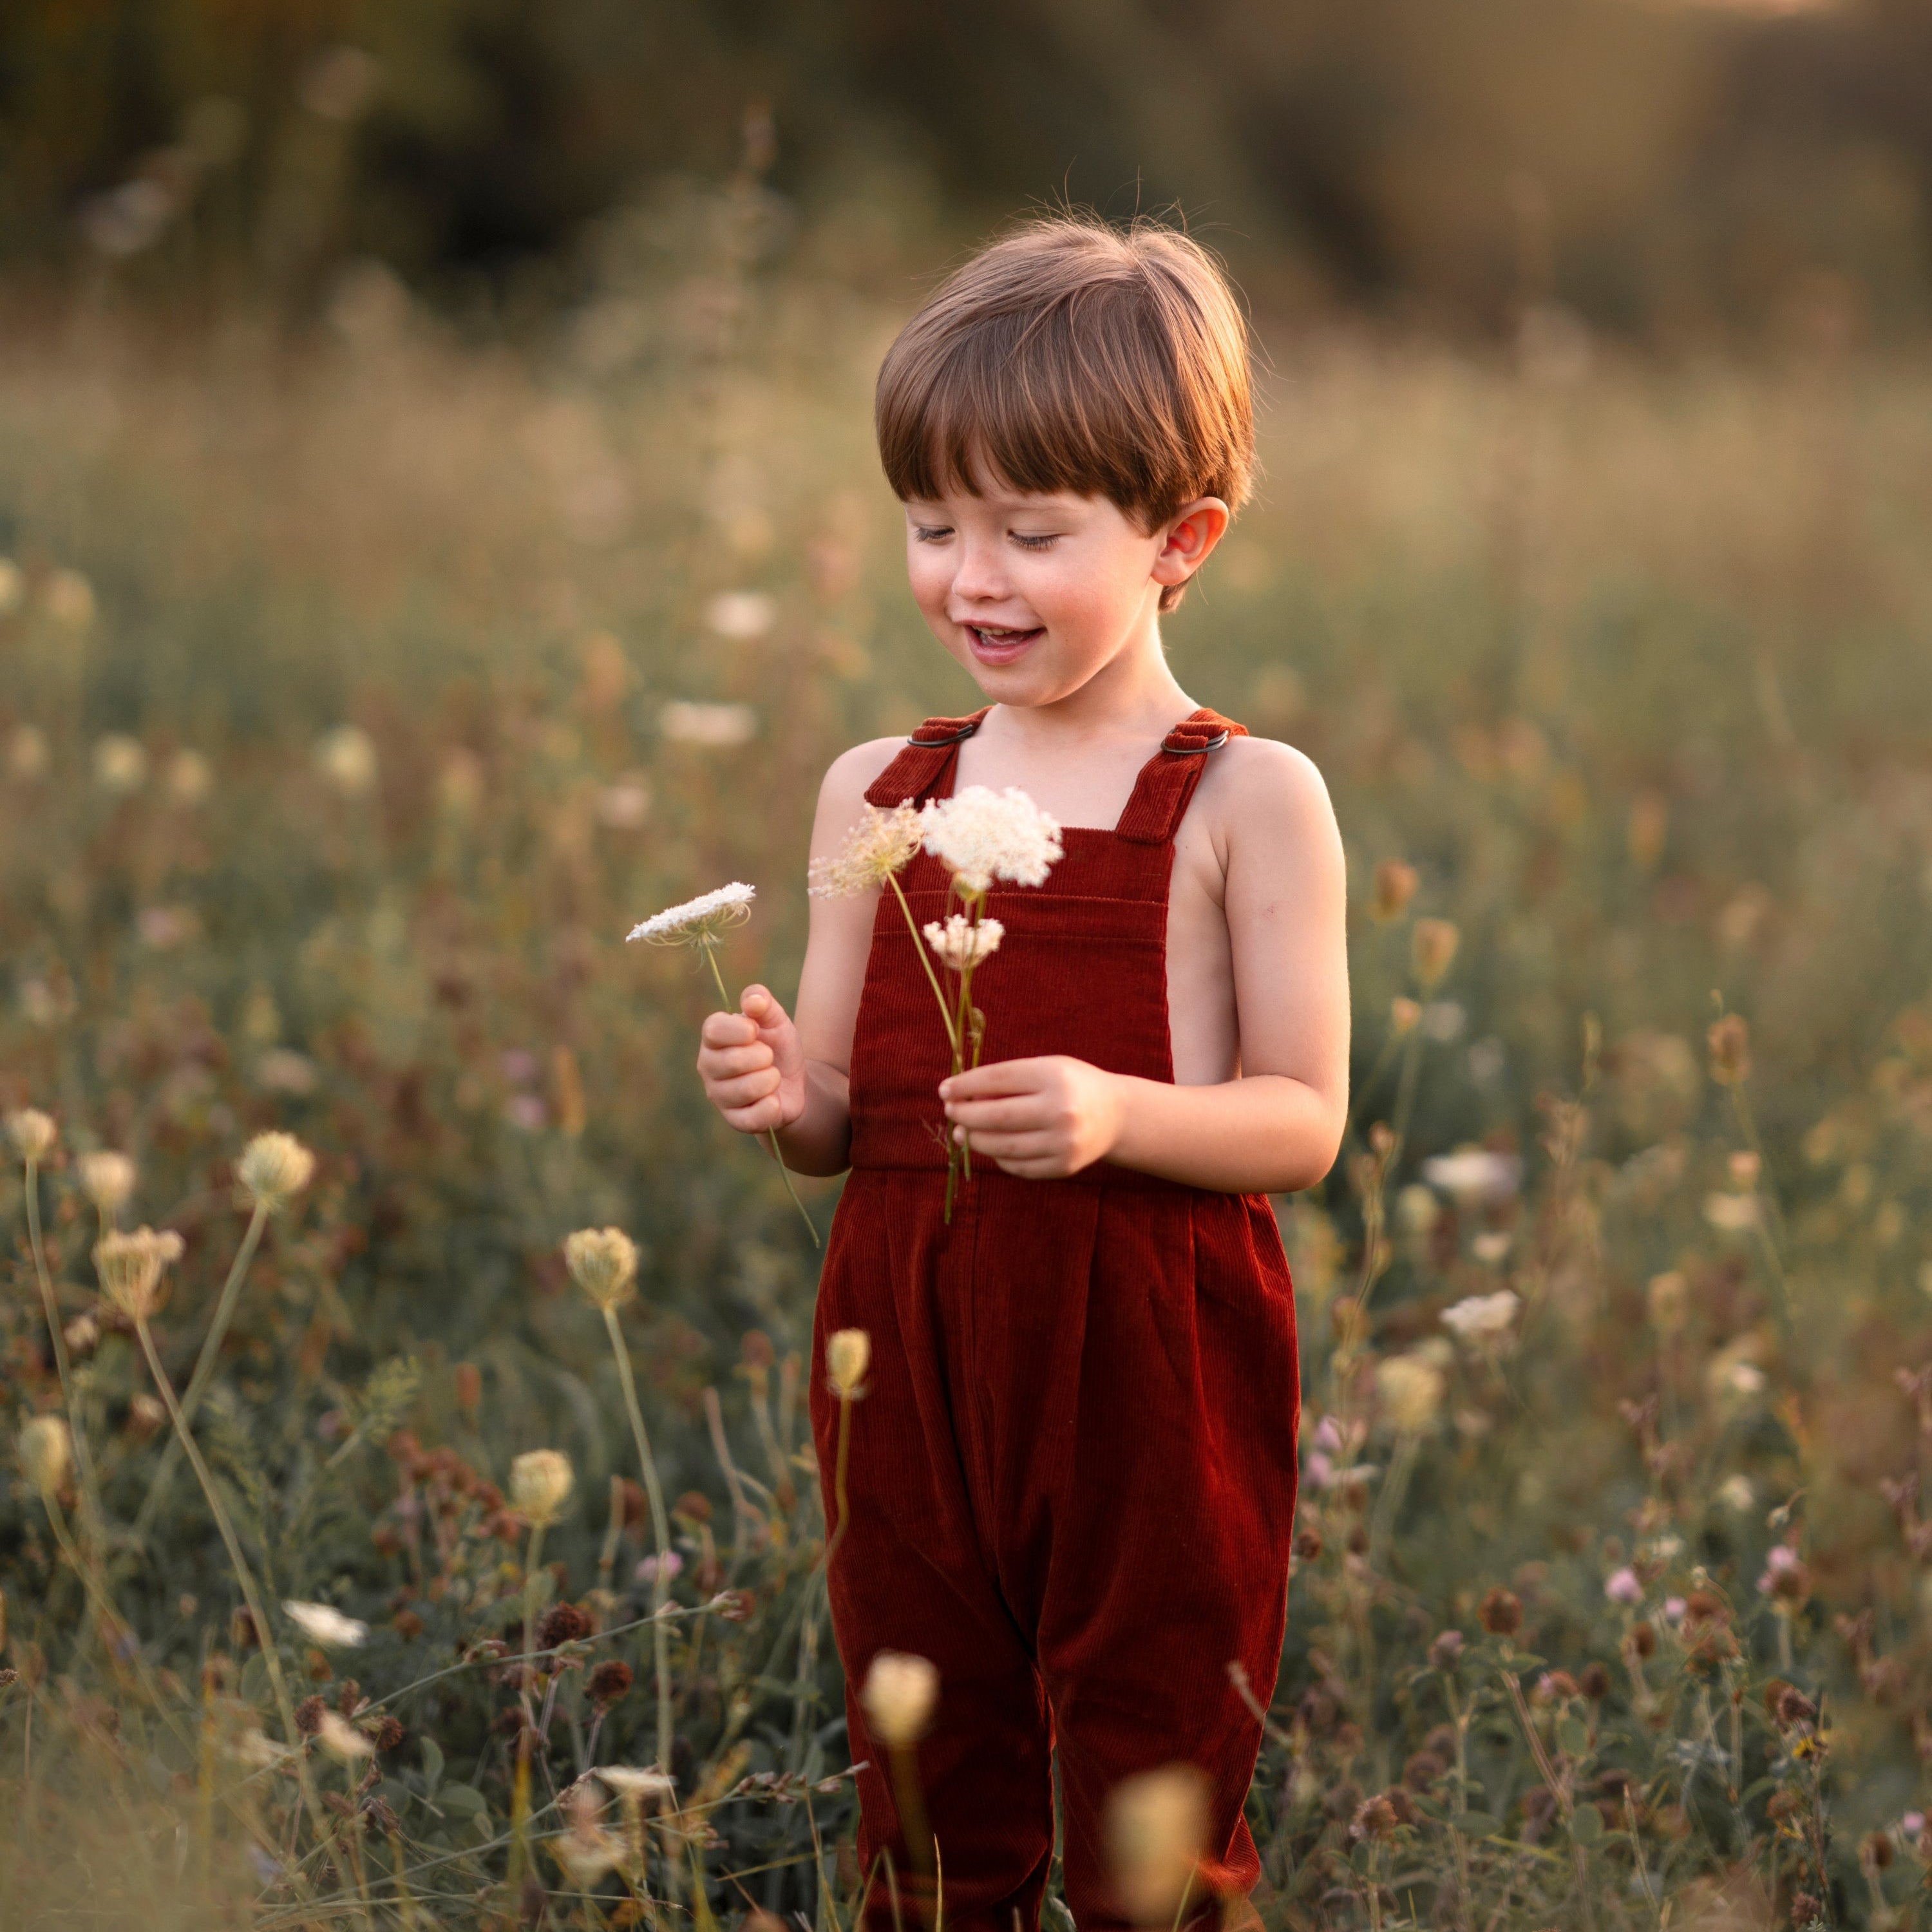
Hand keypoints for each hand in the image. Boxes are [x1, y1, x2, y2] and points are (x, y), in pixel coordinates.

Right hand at [698, 984, 805, 1135]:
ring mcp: (718, 1095)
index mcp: (713, 1037)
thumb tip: (753, 1001)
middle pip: (732, 1061)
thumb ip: (763, 1002)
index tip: (757, 1031)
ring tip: (772, 1077)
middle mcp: (708, 1066)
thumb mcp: (775, 1020)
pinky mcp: (734, 1120)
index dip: (740, 1030)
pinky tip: (774, 1101)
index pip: (713, 1030)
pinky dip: (771, 1107)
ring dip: (771, 1080)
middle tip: (769, 1057)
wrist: (792, 1083)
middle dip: (764, 1057)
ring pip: (745, 1090)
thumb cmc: (777, 1046)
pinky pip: (752, 1118)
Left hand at [939, 1056, 1124, 1178]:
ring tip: (961, 1132)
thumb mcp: (1047, 1069)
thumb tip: (962, 1097)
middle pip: (997, 1115)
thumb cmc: (1072, 1085)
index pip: (998, 1079)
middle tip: (950, 1112)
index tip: (944, 1090)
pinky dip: (998, 1157)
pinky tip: (990, 1147)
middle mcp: (1061, 1110)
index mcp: (1055, 1076)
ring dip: (975, 1139)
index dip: (966, 1085)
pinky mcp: (1064, 1167)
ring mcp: (1063, 1143)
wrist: (1117, 1116)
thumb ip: (1009, 1080)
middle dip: (965, 1114)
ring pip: (1003, 1146)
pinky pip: (1018, 1166)